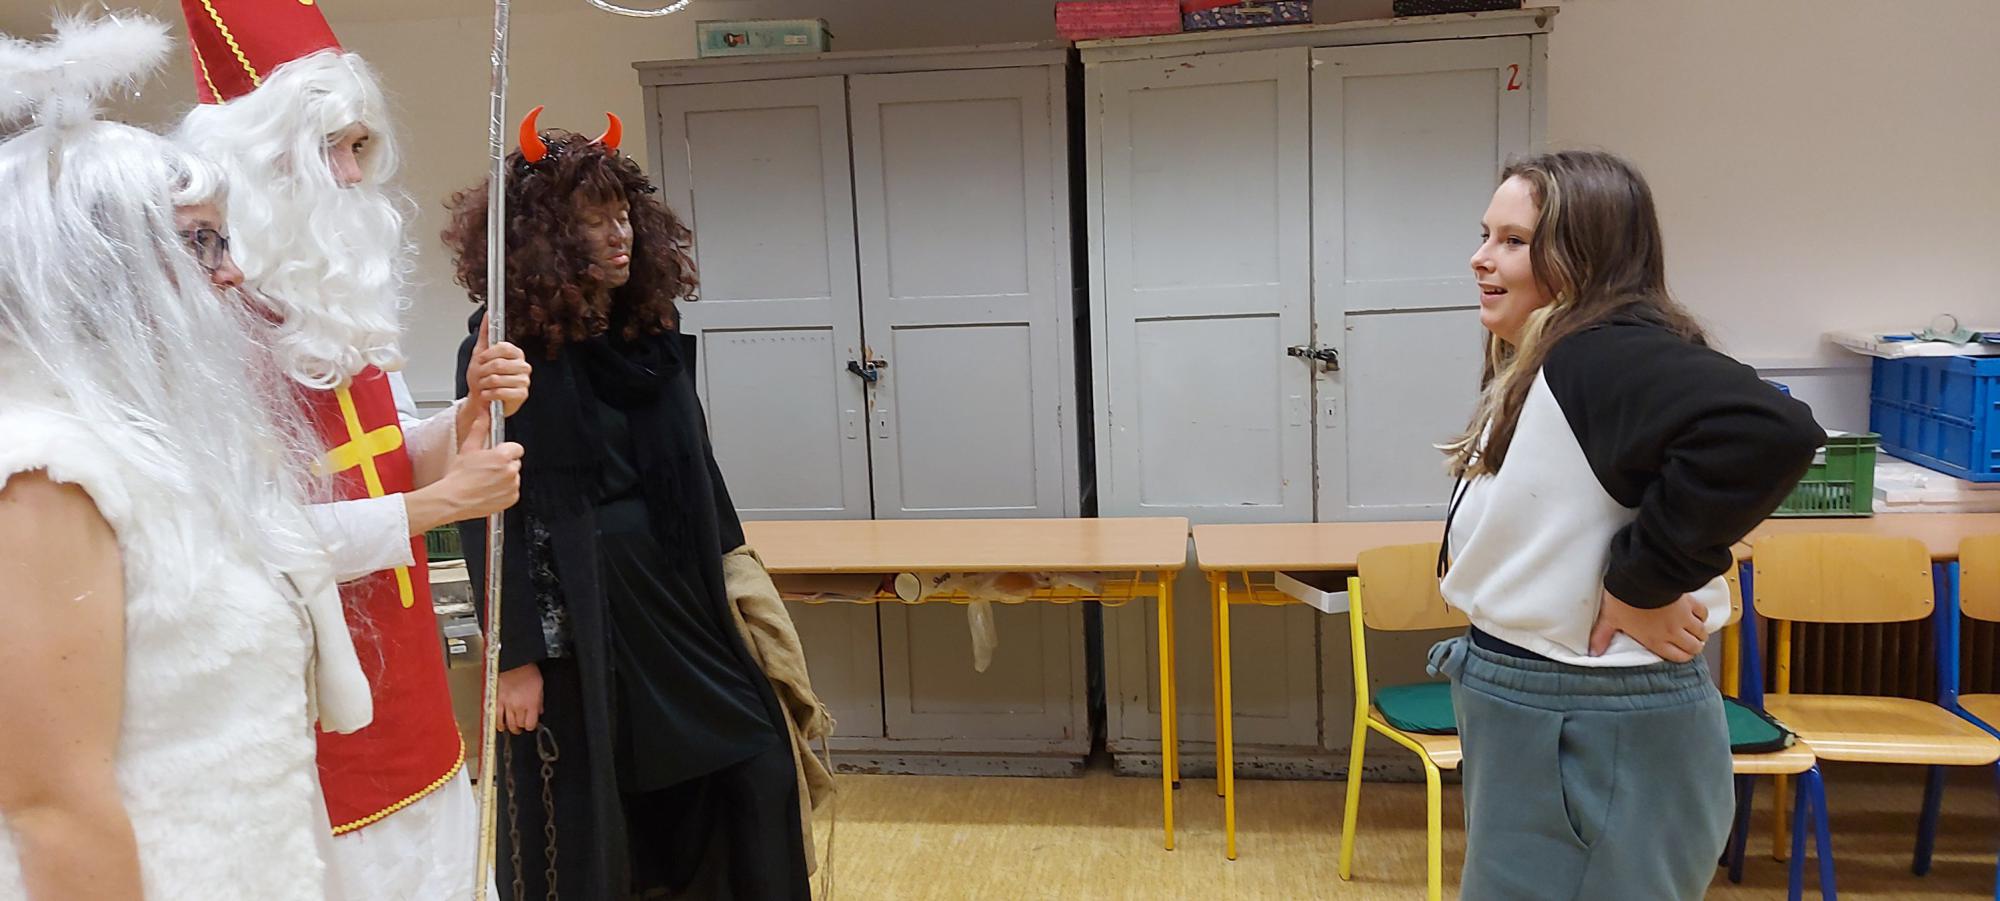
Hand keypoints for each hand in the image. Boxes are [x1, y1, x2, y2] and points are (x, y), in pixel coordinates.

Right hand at [404, 410, 522, 533]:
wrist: (453, 500)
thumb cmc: (459, 477)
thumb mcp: (468, 448)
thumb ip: (480, 429)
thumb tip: (483, 414)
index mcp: (502, 456)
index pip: (516, 448)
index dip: (506, 451)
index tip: (497, 455)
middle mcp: (511, 471)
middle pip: (514, 462)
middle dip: (504, 464)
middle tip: (487, 469)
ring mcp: (512, 486)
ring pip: (514, 477)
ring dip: (504, 478)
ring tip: (486, 480)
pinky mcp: (511, 499)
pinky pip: (512, 492)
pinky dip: (504, 491)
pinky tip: (489, 490)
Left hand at [460, 313, 530, 424]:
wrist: (482, 400)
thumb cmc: (483, 378)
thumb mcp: (481, 353)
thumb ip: (485, 333)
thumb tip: (487, 315)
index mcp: (515, 354)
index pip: (504, 348)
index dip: (488, 354)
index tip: (480, 360)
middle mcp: (523, 366)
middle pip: (499, 364)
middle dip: (483, 372)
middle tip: (479, 376)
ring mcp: (524, 381)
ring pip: (498, 379)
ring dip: (484, 384)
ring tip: (483, 386)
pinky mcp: (522, 395)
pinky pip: (502, 392)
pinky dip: (489, 394)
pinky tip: (488, 394)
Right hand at [498, 662, 543, 733]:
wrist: (514, 663)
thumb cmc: (527, 671)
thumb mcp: (540, 686)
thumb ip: (539, 701)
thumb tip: (539, 710)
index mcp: (531, 703)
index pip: (531, 724)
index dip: (531, 726)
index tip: (531, 724)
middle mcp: (519, 706)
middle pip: (520, 725)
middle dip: (522, 726)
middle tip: (522, 725)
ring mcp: (507, 705)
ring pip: (508, 724)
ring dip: (512, 728)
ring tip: (513, 728)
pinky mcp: (497, 701)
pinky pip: (496, 718)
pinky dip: (499, 724)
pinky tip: (501, 726)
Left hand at [1590, 590, 1708, 661]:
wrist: (1640, 578)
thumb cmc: (1624, 599)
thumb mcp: (1610, 619)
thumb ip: (1602, 637)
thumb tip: (1593, 652)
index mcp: (1655, 640)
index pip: (1679, 657)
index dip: (1681, 656)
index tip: (1679, 651)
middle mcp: (1673, 632)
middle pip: (1694, 647)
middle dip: (1693, 646)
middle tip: (1688, 641)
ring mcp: (1684, 618)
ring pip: (1702, 633)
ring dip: (1699, 633)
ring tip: (1692, 629)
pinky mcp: (1690, 603)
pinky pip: (1703, 614)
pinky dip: (1701, 616)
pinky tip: (1695, 614)